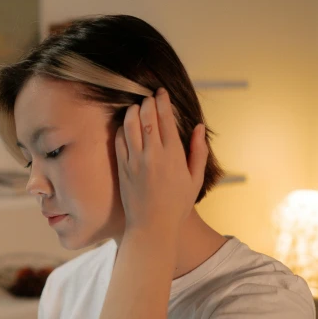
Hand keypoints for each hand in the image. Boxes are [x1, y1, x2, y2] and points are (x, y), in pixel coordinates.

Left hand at [115, 87, 207, 237]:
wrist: (152, 226)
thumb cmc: (177, 204)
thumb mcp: (195, 179)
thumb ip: (198, 151)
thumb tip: (199, 127)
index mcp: (173, 155)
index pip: (166, 119)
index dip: (162, 102)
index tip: (161, 92)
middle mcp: (153, 155)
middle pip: (147, 118)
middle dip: (147, 103)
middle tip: (148, 96)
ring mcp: (135, 161)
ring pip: (130, 126)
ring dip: (132, 112)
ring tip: (136, 107)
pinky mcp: (122, 168)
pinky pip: (119, 141)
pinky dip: (121, 129)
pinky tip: (125, 127)